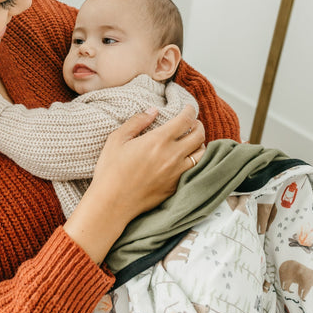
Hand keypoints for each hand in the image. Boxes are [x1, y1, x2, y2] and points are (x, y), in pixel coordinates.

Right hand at [64, 105, 205, 262]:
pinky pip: (194, 170)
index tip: (188, 109)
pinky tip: (187, 159)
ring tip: (192, 141)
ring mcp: (177, 173)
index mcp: (158, 140)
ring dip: (199, 144)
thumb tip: (152, 111)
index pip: (185, 120)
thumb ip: (137, 121)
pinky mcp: (176, 187)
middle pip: (199, 135)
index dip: (189, 111)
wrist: (112, 203)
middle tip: (192, 123)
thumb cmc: (111, 170)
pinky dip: (195, 161)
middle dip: (198, 125)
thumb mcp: (117, 139)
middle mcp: (172, 155)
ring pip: (202, 154)